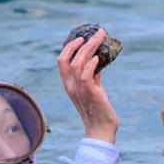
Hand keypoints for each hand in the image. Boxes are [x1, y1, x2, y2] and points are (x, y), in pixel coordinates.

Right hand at [57, 29, 119, 143]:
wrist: (101, 130)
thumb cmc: (98, 110)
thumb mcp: (93, 89)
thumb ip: (92, 76)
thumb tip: (97, 61)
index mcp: (69, 85)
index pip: (62, 62)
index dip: (69, 47)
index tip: (81, 38)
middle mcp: (70, 86)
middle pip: (67, 58)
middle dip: (80, 43)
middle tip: (96, 33)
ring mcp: (79, 90)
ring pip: (78, 63)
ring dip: (90, 48)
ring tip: (100, 38)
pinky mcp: (90, 94)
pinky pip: (86, 75)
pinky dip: (91, 64)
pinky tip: (99, 58)